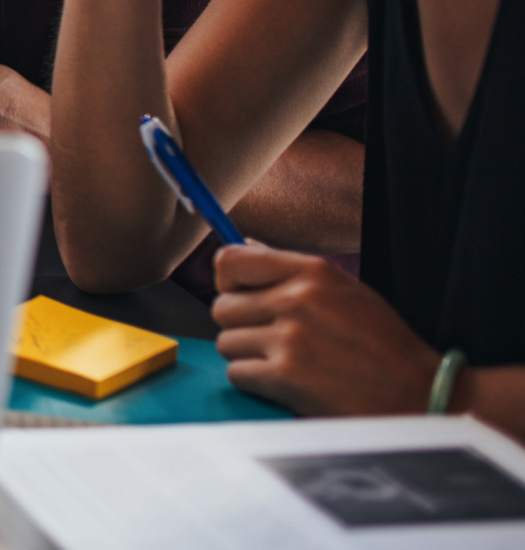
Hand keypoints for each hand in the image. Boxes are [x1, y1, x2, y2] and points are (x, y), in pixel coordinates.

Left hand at [211, 243, 438, 415]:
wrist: (419, 394)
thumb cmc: (383, 345)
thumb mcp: (346, 292)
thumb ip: (292, 271)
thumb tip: (246, 245)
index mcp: (313, 272)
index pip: (231, 261)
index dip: (228, 281)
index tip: (241, 296)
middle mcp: (297, 299)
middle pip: (222, 307)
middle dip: (240, 326)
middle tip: (271, 339)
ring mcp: (291, 338)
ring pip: (226, 342)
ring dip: (248, 356)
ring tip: (287, 362)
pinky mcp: (286, 376)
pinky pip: (237, 373)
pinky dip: (255, 382)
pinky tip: (287, 384)